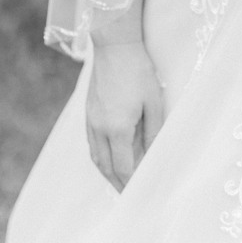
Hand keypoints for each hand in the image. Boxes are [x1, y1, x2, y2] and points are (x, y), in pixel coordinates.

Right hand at [85, 38, 164, 192]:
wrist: (114, 46)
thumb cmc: (139, 71)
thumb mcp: (154, 101)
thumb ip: (153, 131)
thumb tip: (153, 155)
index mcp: (116, 128)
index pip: (123, 167)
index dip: (131, 183)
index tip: (139, 194)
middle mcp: (99, 129)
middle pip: (106, 167)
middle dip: (118, 184)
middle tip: (129, 196)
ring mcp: (90, 121)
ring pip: (96, 157)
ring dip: (107, 173)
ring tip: (120, 181)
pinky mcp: (88, 113)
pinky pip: (92, 144)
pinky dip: (101, 157)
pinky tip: (110, 157)